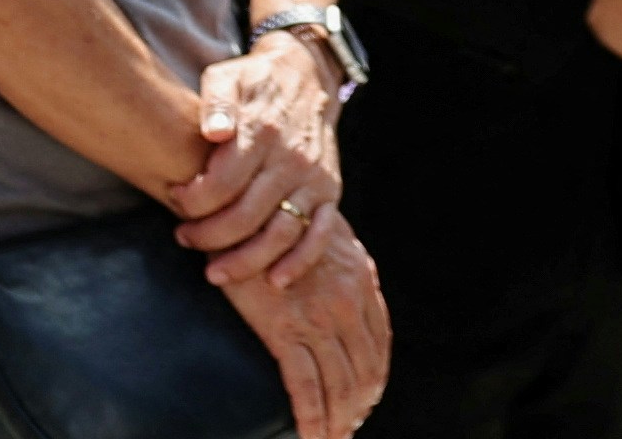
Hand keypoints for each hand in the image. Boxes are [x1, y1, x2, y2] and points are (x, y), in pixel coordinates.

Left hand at [168, 35, 342, 286]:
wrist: (306, 76)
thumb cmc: (254, 82)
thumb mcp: (227, 77)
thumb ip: (216, 102)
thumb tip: (212, 131)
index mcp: (262, 131)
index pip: (222, 183)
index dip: (193, 201)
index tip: (175, 201)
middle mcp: (291, 159)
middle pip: (246, 216)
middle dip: (209, 237)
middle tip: (184, 239)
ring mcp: (313, 180)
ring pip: (281, 234)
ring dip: (246, 261)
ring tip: (214, 272)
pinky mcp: (329, 193)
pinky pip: (320, 235)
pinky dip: (300, 262)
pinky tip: (275, 280)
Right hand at [218, 205, 388, 438]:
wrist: (244, 206)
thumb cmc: (275, 219)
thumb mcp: (323, 237)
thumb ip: (341, 267)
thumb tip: (346, 294)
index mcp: (360, 278)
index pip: (378, 340)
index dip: (375, 376)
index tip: (367, 398)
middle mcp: (347, 300)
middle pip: (363, 369)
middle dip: (357, 405)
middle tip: (348, 427)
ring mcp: (318, 317)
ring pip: (339, 383)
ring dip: (337, 419)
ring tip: (331, 438)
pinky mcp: (285, 329)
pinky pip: (305, 385)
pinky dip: (312, 417)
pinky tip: (311, 435)